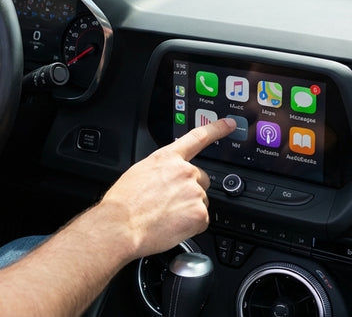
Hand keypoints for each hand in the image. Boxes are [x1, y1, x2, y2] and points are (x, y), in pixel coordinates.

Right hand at [96, 118, 235, 258]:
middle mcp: (184, 171)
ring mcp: (194, 192)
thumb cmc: (124, 203)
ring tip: (166, 217)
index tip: (230, 124)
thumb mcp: (139, 173)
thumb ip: (161, 170)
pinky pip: (201, 221)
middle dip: (190, 191)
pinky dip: (190, 226)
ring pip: (200, 202)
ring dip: (188, 210)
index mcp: (167, 158)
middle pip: (201, 180)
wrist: (121, 225)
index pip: (197, 137)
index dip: (216, 129)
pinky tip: (172, 226)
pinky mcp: (199, 214)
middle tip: (170, 204)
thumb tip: (166, 178)